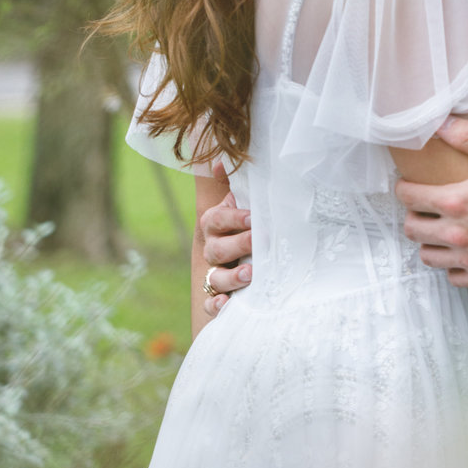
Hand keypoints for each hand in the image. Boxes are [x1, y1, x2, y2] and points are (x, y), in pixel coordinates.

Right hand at [199, 164, 252, 316]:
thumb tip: (220, 161)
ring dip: (231, 277)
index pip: (217, 219)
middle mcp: (213, 249)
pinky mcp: (219, 296)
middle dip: (238, 245)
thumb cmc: (249, 223)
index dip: (232, 217)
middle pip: (217, 249)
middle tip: (258, 242)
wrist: (248, 253)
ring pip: (215, 278)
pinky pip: (210, 304)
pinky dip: (216, 305)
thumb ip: (237, 184)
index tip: (251, 217)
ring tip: (250, 274)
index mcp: (217, 224)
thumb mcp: (245, 202)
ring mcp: (215, 274)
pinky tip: (227, 304)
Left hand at [395, 117, 467, 285]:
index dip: (404, 189)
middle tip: (423, 208)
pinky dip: (451, 265)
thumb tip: (441, 123)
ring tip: (438, 230)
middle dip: (413, 215)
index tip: (409, 186)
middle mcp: (458, 234)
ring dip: (428, 242)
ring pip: (427, 256)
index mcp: (457, 202)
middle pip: (411, 229)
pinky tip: (460, 251)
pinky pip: (452, 276)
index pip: (408, 197)